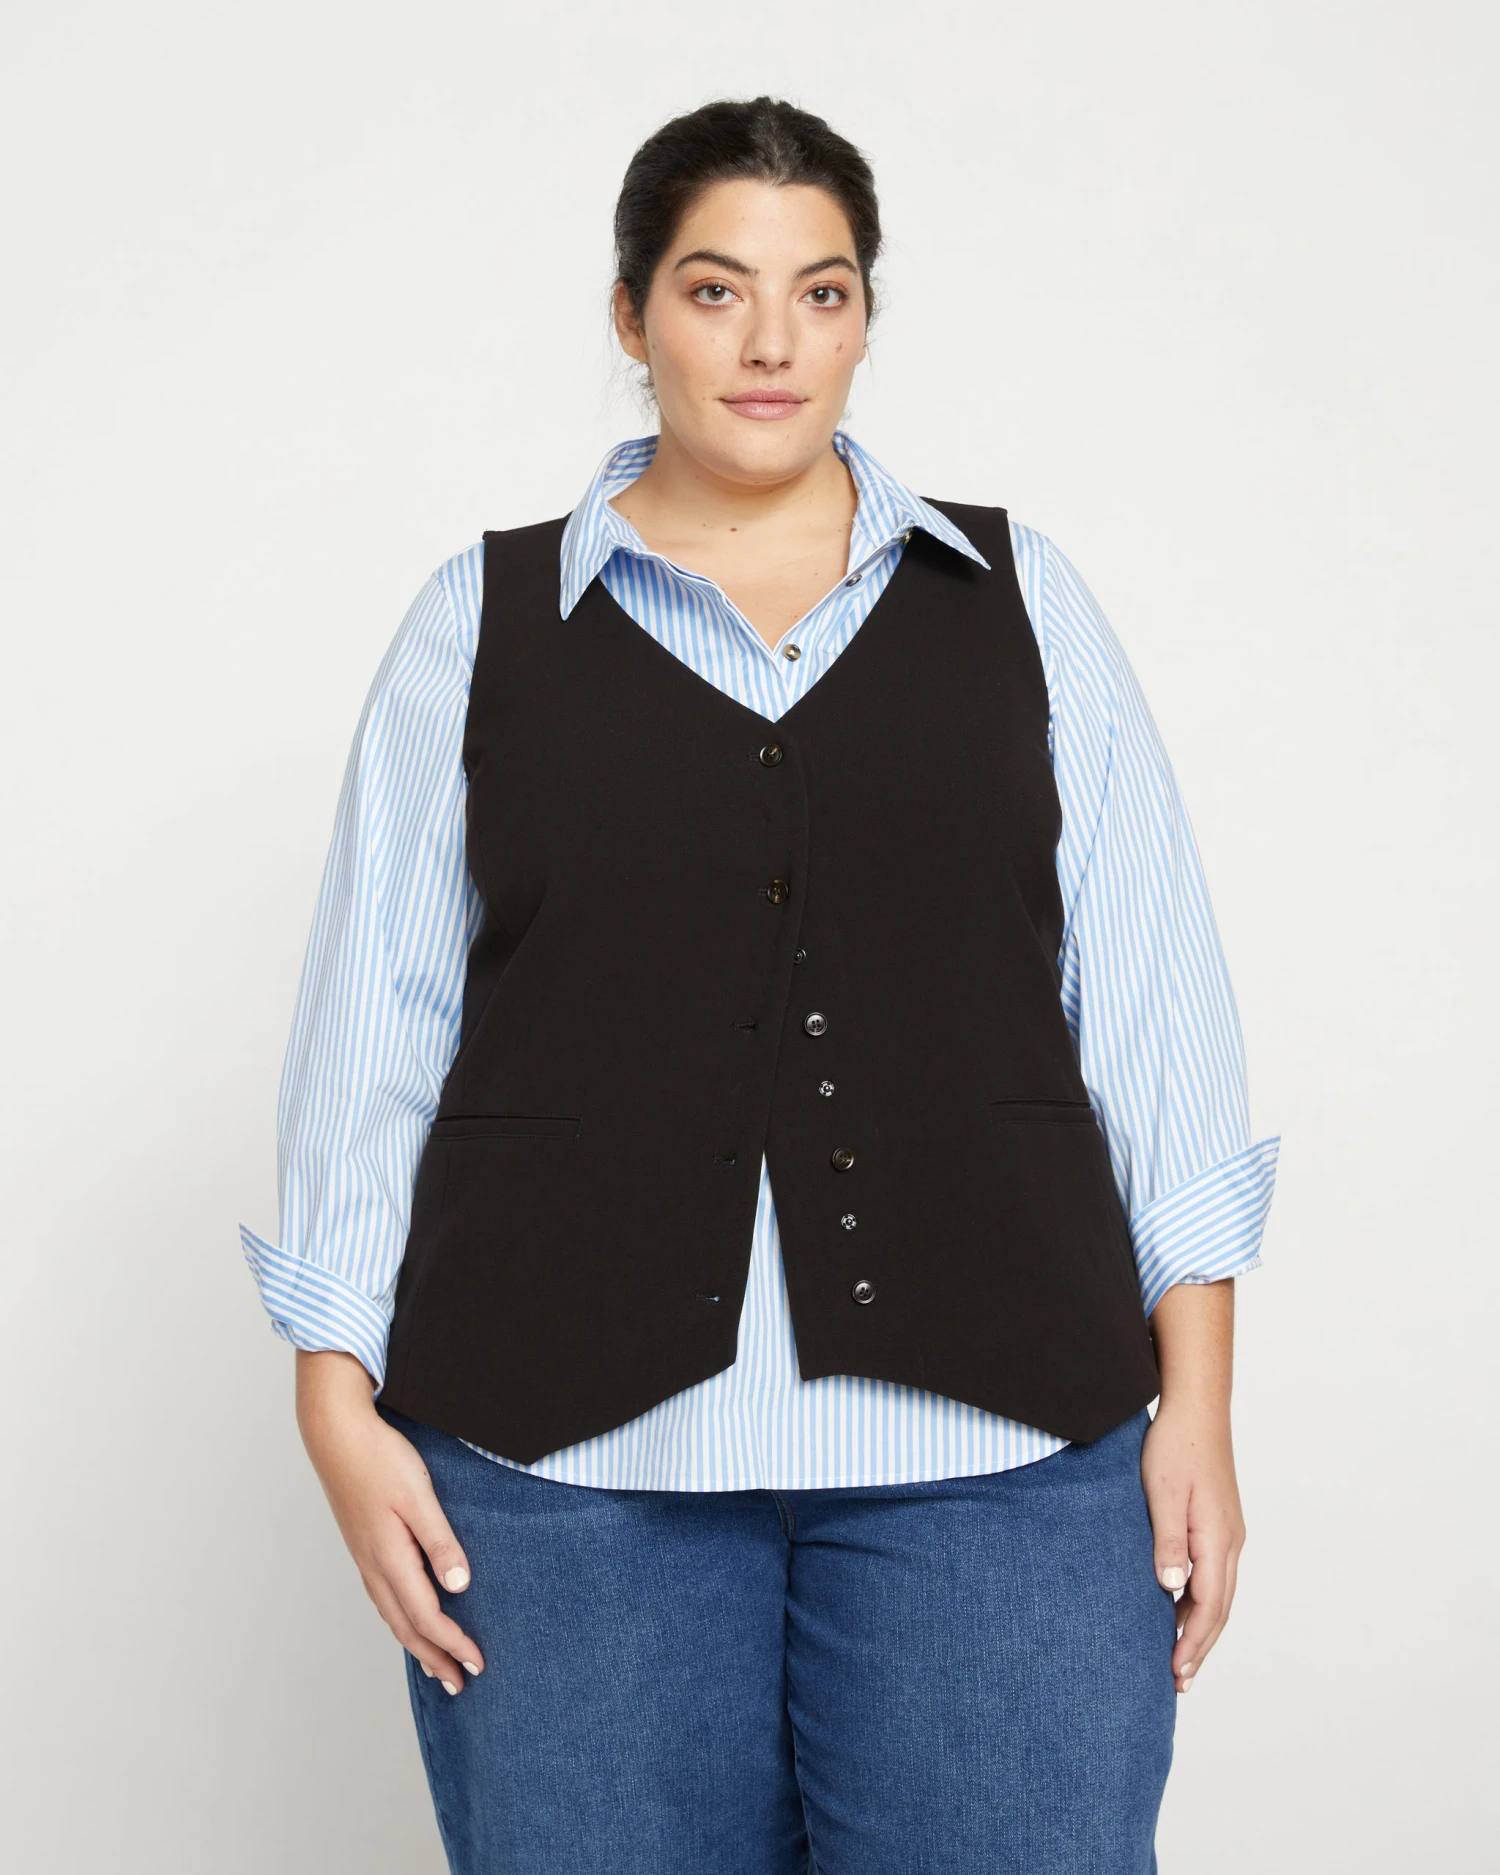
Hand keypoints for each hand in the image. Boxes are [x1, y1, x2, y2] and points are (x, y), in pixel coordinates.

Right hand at [295, 1349, 484, 1694]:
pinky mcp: (363, 1544)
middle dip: (435, 1658)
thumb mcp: (419, 1496)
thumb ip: (439, 1542)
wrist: (336, 1433)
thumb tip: (458, 1586)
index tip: (478, 1663)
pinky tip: (408, 1616)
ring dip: (417, 1643)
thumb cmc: (379, 1458)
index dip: (452, 1644)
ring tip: (437, 1664)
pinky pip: (384, 1597)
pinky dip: (401, 1619)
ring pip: (392, 1615)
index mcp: (390, 1559)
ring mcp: (365, 1557)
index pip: (427, 1617)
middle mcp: (374, 1566)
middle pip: (406, 1628)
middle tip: (459, 1684)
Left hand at [1141, 1280, 1243, 1693]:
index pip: (1208, 1605)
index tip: (1175, 1672)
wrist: (1195, 1408)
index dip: (1192, 1642)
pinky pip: (1215, 1573)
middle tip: (1179, 1681)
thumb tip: (1171, 1588)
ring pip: (1219, 1592)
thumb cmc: (1174, 1446)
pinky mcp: (1220, 1522)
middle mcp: (1230, 1541)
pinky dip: (1201, 1600)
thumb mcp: (1161, 1493)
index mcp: (1217, 1538)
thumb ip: (1168, 1541)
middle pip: (1219, 1607)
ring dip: (1201, 1626)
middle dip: (1200, 1645)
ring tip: (1181, 1656)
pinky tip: (1182, 1607)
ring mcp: (1228, 1532)